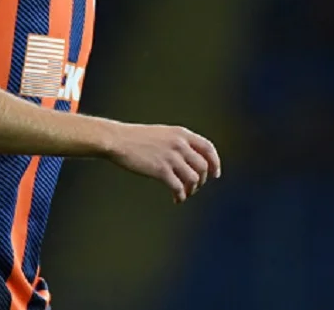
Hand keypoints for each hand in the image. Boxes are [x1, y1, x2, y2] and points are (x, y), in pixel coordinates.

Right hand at [106, 123, 221, 202]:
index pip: (208, 148)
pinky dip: (180, 196)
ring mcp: (170, 157)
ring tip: (184, 194)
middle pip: (203, 167)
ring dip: (192, 190)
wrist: (118, 140)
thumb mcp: (163, 134)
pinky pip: (179, 187)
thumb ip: (178, 143)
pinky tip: (176, 199)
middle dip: (202, 180)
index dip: (215, 162)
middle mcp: (179, 144)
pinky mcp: (160, 170)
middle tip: (194, 187)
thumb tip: (192, 160)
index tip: (215, 174)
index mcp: (181, 134)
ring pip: (193, 179)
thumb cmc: (137, 138)